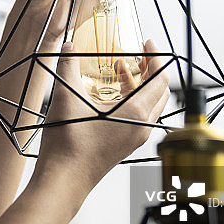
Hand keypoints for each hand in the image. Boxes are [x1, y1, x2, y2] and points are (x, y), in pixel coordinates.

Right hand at [35, 39, 170, 196]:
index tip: (147, 43)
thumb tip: (68, 47)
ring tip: (120, 69)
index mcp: (135, 112)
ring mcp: (134, 137)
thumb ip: (68, 66)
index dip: (156, 56)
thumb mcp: (66, 98)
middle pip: (159, 91)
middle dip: (151, 69)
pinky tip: (109, 94)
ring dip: (139, 84)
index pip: (160, 78)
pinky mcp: (124, 144)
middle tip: (138, 54)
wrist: (63, 180)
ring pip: (149, 104)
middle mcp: (141, 126)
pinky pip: (138, 116)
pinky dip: (131, 99)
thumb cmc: (68, 146)